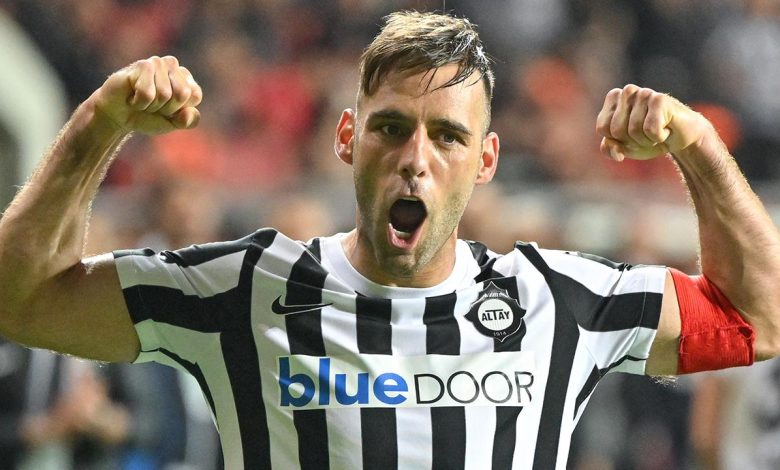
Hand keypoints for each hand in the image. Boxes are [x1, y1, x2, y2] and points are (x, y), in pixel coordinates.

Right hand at [90, 55, 201, 134]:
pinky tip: (132, 97)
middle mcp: (173, 66)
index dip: (179, 109)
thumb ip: (188, 121)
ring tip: (142, 100)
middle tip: (153, 104)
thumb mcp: (172, 124)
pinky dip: (139, 103)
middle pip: (182, 94)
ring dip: (151, 105)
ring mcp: (157, 63)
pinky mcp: (142, 65)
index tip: (167, 110)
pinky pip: (148, 93)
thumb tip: (189, 112)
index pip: (195, 95)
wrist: (118, 116)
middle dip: (166, 107)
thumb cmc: (147, 116)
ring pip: (164, 94)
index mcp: (186, 79)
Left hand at [596, 84, 711, 160]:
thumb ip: (609, 149)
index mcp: (614, 98)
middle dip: (631, 141)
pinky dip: (658, 137)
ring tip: (657, 131)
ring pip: (634, 131)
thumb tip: (612, 146)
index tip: (630, 136)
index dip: (617, 140)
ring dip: (647, 140)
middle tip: (646, 134)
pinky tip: (666, 129)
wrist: (681, 138)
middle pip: (616, 130)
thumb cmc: (649, 139)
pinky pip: (650, 130)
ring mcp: (644, 93)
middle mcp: (628, 92)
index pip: (602, 128)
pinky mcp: (660, 99)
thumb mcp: (624, 148)